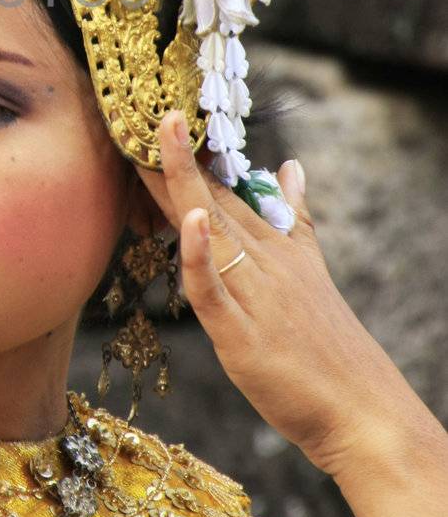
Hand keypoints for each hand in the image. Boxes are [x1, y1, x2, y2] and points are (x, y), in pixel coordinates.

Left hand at [133, 110, 418, 482]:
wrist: (365, 413)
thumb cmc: (331, 351)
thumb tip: (292, 166)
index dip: (194, 152)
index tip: (167, 112)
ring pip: (209, 229)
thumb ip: (296, 221)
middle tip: (150, 104)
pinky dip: (200, 255)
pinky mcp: (242, 336)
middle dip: (178, 153)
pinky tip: (190, 219)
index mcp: (277, 248)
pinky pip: (215, 290)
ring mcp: (255, 296)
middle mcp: (265, 262)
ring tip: (162, 134)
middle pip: (213, 198)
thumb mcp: (312, 272)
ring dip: (183, 182)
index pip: (227, 188)